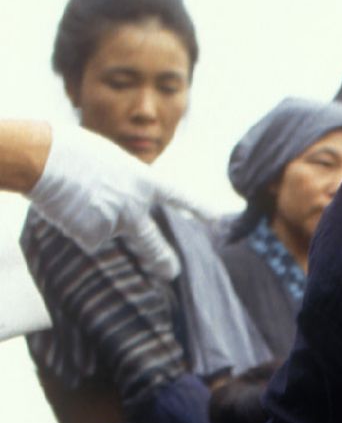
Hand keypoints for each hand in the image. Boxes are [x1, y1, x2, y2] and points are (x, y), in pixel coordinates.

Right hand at [26, 126, 203, 281]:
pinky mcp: (94, 236)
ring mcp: (116, 223)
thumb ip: (124, 186)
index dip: (199, 209)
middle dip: (163, 261)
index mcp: (142, 180)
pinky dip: (76, 226)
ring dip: (93, 221)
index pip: (178, 196)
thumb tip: (119, 212)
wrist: (42, 156)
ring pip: (107, 233)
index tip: (218, 220)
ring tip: (75, 197)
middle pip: (154, 244)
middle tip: (171, 272)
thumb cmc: (71, 151)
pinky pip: (87, 237)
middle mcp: (135, 205)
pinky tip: (67, 207)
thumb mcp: (110, 161)